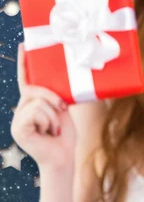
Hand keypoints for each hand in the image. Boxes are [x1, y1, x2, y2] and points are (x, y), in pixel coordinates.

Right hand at [10, 43, 76, 170]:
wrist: (63, 157)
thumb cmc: (65, 135)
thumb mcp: (63, 110)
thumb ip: (58, 96)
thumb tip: (68, 79)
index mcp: (32, 103)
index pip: (27, 80)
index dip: (26, 63)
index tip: (25, 44)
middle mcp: (21, 109)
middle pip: (35, 90)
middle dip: (53, 99)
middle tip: (63, 111)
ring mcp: (17, 120)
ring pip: (38, 102)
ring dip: (53, 116)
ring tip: (53, 129)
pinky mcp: (18, 129)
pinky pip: (36, 113)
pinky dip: (48, 122)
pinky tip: (48, 133)